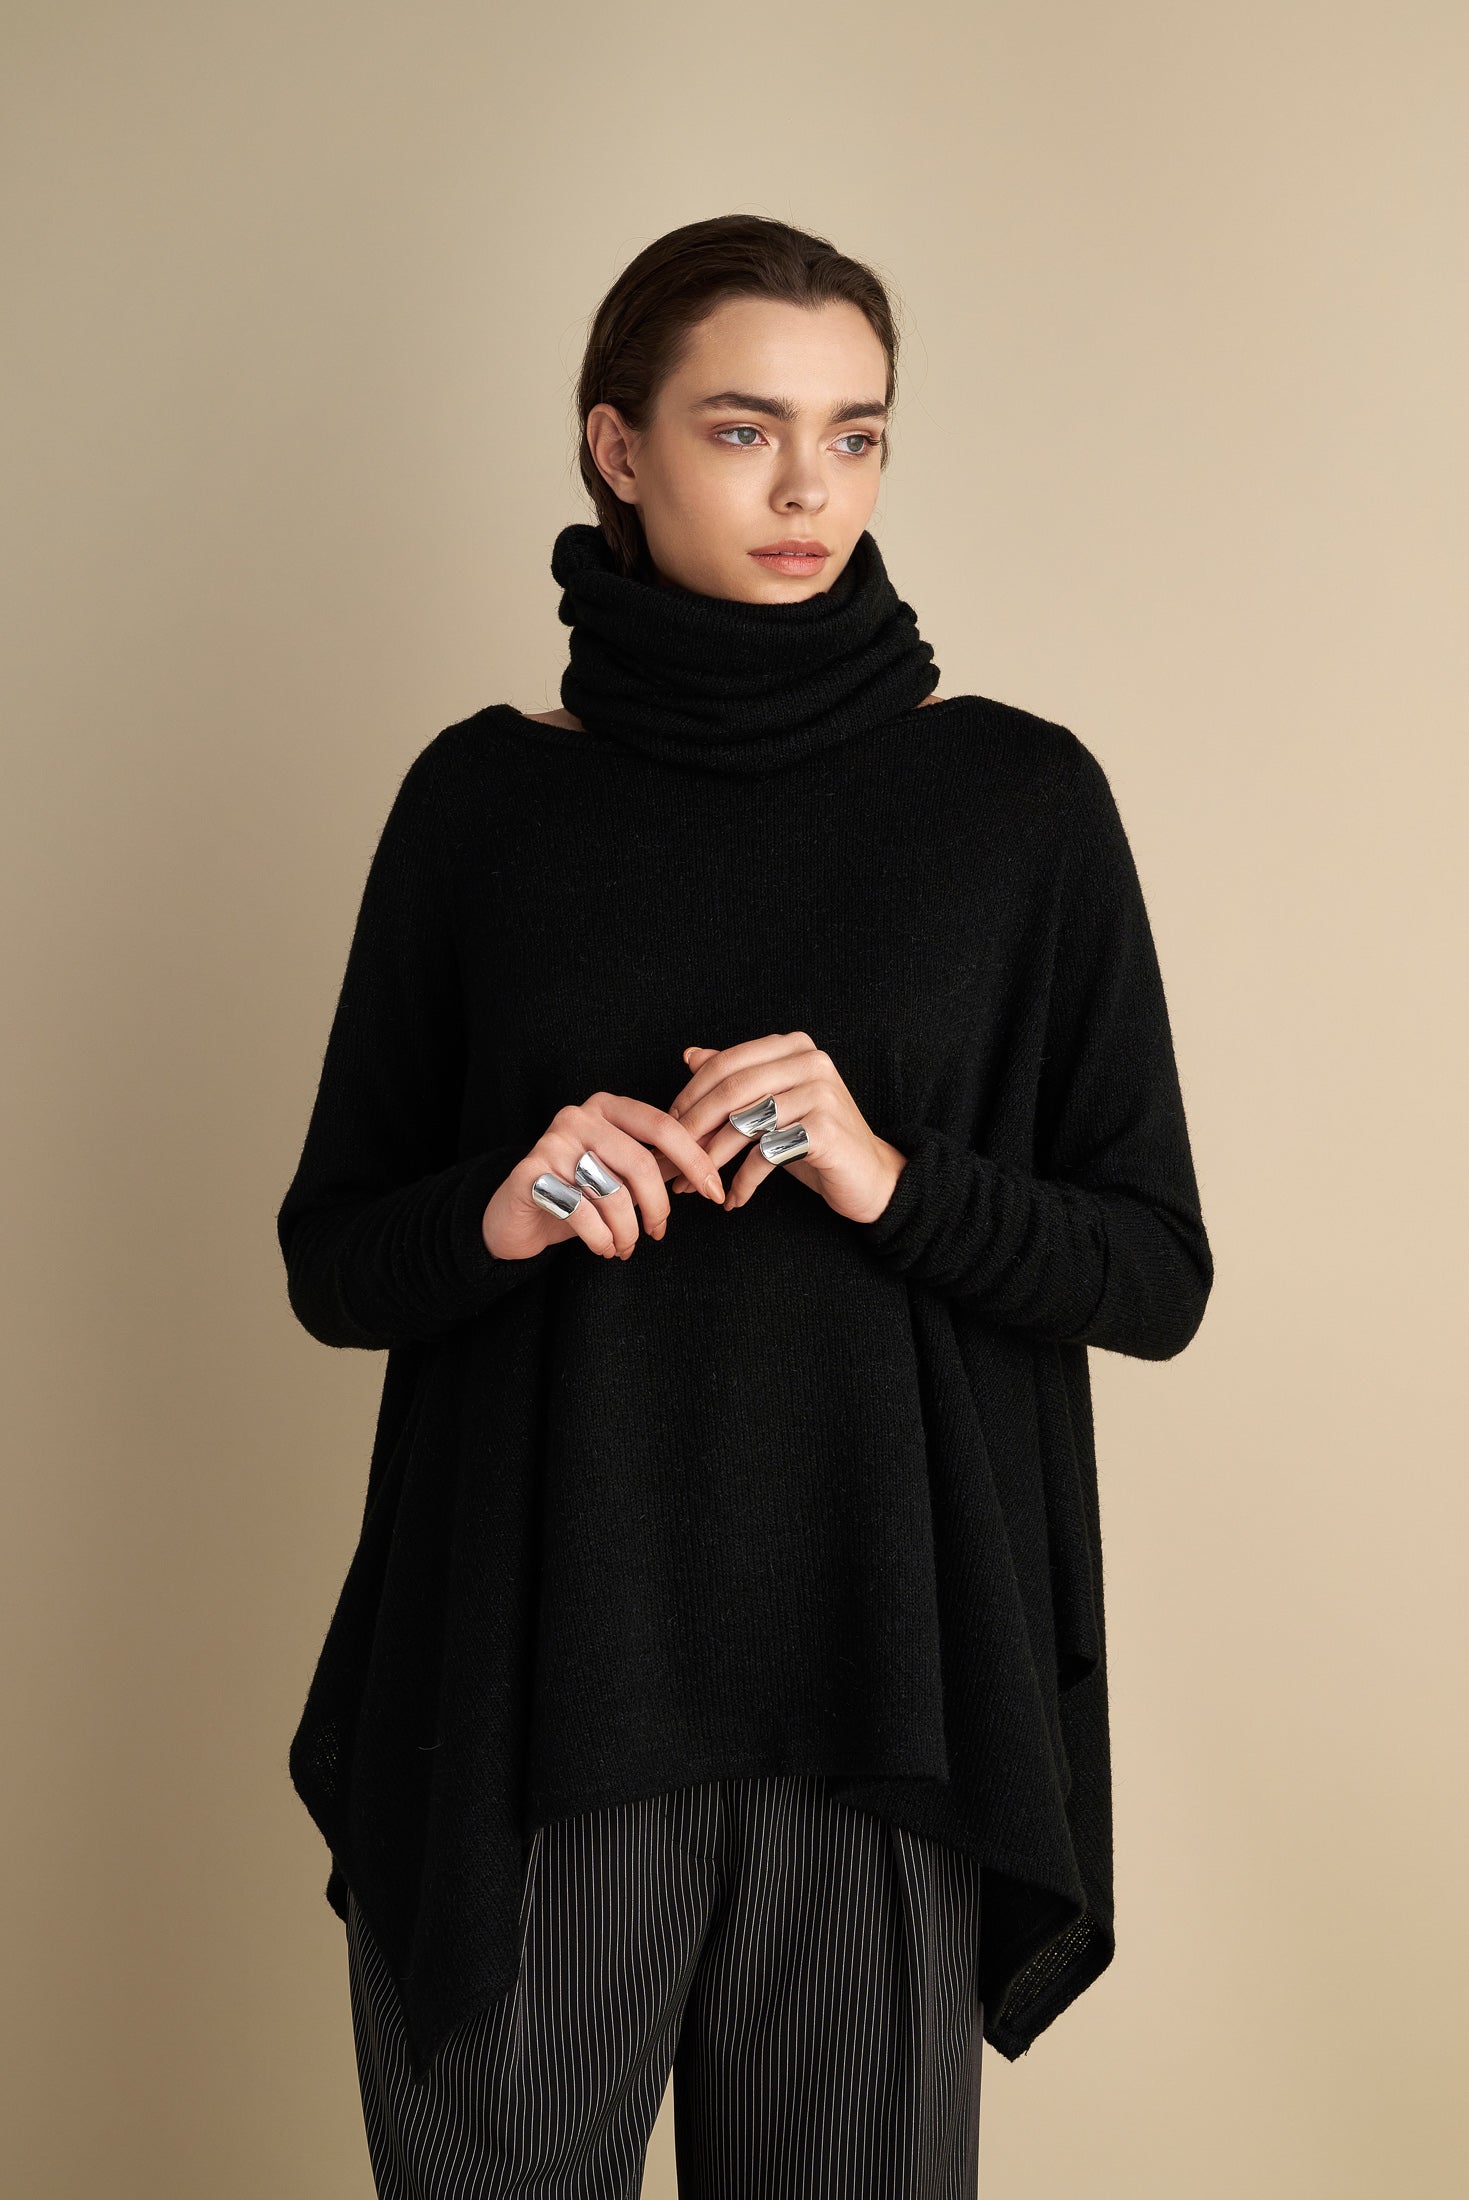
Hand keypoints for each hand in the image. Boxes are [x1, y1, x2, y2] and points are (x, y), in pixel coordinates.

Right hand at [481, 1092, 727, 1262]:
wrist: (516, 1217)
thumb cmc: (578, 1194)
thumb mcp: (622, 1175)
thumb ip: (659, 1163)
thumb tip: (710, 1166)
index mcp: (607, 1107)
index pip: (663, 1126)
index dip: (695, 1160)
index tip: (715, 1192)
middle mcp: (577, 1117)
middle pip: (640, 1163)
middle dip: (659, 1207)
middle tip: (658, 1233)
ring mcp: (551, 1143)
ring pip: (613, 1193)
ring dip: (627, 1231)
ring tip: (625, 1246)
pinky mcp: (530, 1174)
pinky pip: (582, 1213)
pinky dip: (601, 1239)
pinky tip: (603, 1247)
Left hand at [664, 1035, 907, 1223]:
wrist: (869, 1176)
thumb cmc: (814, 1140)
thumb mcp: (772, 1104)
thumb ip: (737, 1077)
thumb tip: (690, 1055)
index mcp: (792, 1047)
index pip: (726, 1064)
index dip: (691, 1097)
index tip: (669, 1129)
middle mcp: (810, 1061)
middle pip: (731, 1090)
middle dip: (694, 1128)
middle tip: (671, 1161)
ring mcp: (821, 1092)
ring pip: (745, 1123)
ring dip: (711, 1160)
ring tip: (693, 1186)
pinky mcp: (826, 1129)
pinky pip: (766, 1155)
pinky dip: (743, 1181)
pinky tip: (732, 1199)